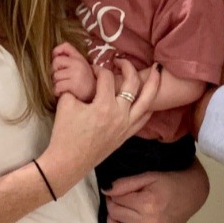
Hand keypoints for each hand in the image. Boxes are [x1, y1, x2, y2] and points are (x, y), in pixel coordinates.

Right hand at [41, 59, 159, 196]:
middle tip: (121, 61)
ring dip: (153, 84)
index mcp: (104, 105)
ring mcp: (126, 126)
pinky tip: (150, 99)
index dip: (99, 69)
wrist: (68, 162)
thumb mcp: (66, 104)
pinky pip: (143, 119)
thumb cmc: (64, 134)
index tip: (93, 69)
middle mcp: (120, 114)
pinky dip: (148, 107)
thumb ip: (77, 87)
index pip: (107, 78)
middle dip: (128, 67)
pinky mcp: (126, 136)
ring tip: (158, 70)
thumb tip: (82, 76)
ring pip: (147, 101)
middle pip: (132, 83)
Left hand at [51, 42, 95, 101]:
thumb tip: (54, 56)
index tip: (55, 60)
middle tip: (61, 79)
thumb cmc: (85, 83)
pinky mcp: (74, 84)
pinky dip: (57, 92)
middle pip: (56, 61)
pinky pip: (57, 86)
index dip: (57, 50)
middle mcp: (79, 63)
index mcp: (80, 58)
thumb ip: (70, 61)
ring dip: (56, 83)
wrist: (95, 97)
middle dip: (55, 71)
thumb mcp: (81, 68)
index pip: (66, 46)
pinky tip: (63, 93)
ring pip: (55, 76)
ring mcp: (76, 73)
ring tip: (63, 87)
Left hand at [103, 161, 209, 222]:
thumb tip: (106, 191)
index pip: (117, 200)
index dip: (112, 194)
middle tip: (115, 199)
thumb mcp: (148, 176)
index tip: (114, 191)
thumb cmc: (170, 182)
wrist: (192, 193)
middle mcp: (151, 222)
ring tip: (113, 217)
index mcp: (148, 203)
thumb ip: (125, 183)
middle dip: (112, 205)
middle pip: (118, 216)